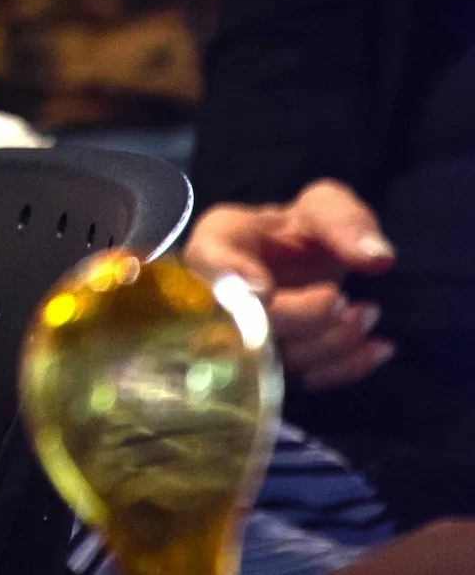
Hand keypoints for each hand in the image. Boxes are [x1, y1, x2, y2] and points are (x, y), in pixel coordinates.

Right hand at [185, 180, 397, 389]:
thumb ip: (345, 222)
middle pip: (243, 321)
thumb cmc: (305, 229)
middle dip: (301, 316)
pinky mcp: (275, 367)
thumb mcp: (326, 207)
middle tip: (341, 297)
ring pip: (276, 357)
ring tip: (368, 311)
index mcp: (220, 242)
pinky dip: (347, 368)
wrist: (306, 263)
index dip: (229, 278)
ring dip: (330, 341)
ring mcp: (245, 338)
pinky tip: (380, 347)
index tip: (266, 287)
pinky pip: (304, 381)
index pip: (206, 260)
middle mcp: (220, 296)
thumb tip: (376, 259)